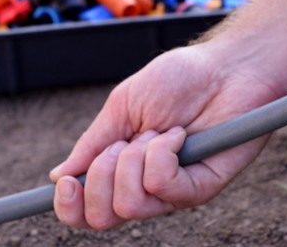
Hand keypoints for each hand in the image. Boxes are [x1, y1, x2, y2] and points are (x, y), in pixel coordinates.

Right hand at [49, 41, 284, 228]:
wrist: (226, 68)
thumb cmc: (179, 80)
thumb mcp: (123, 106)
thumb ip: (93, 143)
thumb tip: (59, 175)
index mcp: (121, 170)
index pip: (87, 210)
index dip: (68, 206)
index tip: (66, 182)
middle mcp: (146, 188)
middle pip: (102, 217)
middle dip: (100, 176)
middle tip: (123, 142)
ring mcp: (174, 192)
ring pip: (129, 206)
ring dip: (132, 161)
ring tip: (156, 134)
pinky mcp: (201, 189)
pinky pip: (162, 187)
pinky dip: (161, 154)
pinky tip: (179, 135)